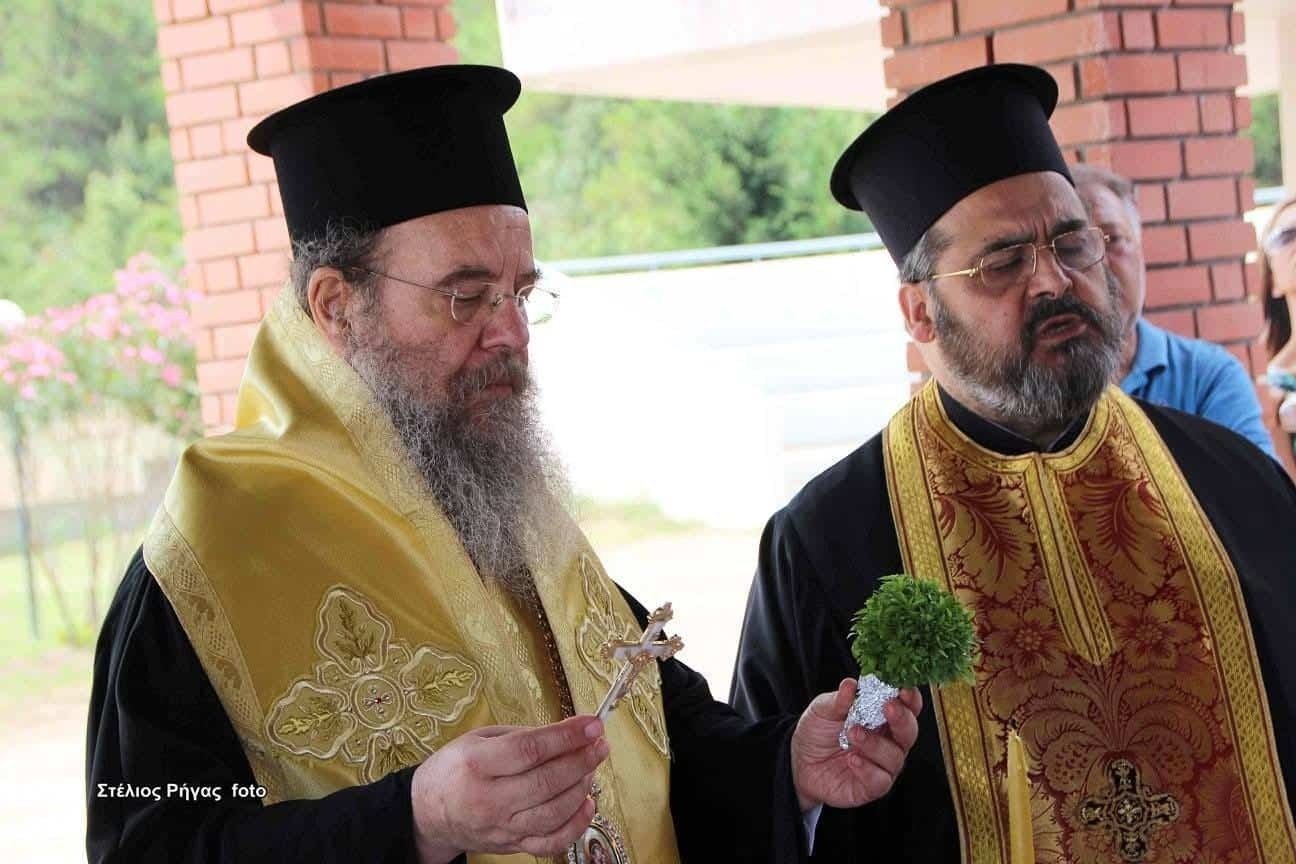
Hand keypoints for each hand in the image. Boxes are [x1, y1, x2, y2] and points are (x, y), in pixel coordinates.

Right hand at [410, 714, 608, 862]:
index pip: (531, 749)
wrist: (428, 811)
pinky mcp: (511, 845)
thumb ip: (521, 736)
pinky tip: (587, 804)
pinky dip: (575, 825)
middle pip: (546, 781)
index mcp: (477, 764)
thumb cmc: (455, 768)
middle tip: (599, 744)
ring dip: (582, 788)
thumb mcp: (478, 738)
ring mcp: (501, 827)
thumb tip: (566, 735)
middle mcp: (489, 799)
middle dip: (581, 760)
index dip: (566, 736)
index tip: (592, 724)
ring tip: (591, 767)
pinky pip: (550, 842)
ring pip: (553, 812)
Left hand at [790, 678, 922, 810]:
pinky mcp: (872, 786)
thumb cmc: (817, 732)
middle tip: (888, 707)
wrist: (798, 761)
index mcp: (882, 717)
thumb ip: (839, 700)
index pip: (907, 707)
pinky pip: (880, 780)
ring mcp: (882, 765)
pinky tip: (853, 759)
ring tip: (853, 733)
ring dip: (876, 744)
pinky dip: (868, 769)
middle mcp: (888, 741)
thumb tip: (851, 684)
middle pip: (909, 731)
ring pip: (894, 756)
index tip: (904, 689)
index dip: (910, 698)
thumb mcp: (823, 710)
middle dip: (902, 718)